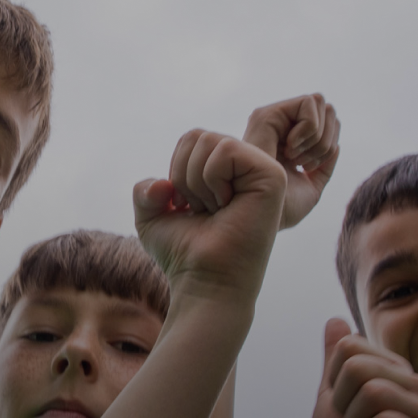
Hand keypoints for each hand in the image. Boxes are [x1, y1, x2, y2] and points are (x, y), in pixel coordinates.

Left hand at [132, 129, 285, 302]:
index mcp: (227, 171)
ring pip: (211, 141)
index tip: (190, 208)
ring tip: (216, 210)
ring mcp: (262, 170)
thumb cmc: (185, 254)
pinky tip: (227, 205)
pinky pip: (226, 150)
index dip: (176, 172)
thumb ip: (144, 190)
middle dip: (184, 176)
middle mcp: (246, 167)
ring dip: (198, 182)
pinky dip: (213, 179)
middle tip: (203, 210)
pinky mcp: (272, 175)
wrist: (205, 282)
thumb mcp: (151, 217)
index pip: (191, 139)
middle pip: (198, 136)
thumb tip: (161, 184)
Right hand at [243, 93, 340, 228]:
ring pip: (320, 102)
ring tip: (295, 158)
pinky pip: (308, 104)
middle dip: (326, 140)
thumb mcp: (312, 186)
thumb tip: (336, 145)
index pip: (330, 121)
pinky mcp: (267, 114)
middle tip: (303, 163)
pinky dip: (309, 129)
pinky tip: (288, 149)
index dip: (330, 144)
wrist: (261, 215)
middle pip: (328, 109)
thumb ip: (325, 167)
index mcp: (293, 139)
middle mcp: (282, 124)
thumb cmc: (281, 208)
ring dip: (316, 137)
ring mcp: (274, 117)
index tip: (308, 167)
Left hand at [308, 318, 417, 417]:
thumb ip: (335, 361)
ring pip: (373, 392)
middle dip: (343, 403)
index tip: (346, 407)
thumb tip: (335, 320)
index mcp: (396, 371)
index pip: (351, 346)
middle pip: (359, 367)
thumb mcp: (332, 398)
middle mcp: (416, 385)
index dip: (334, 381)